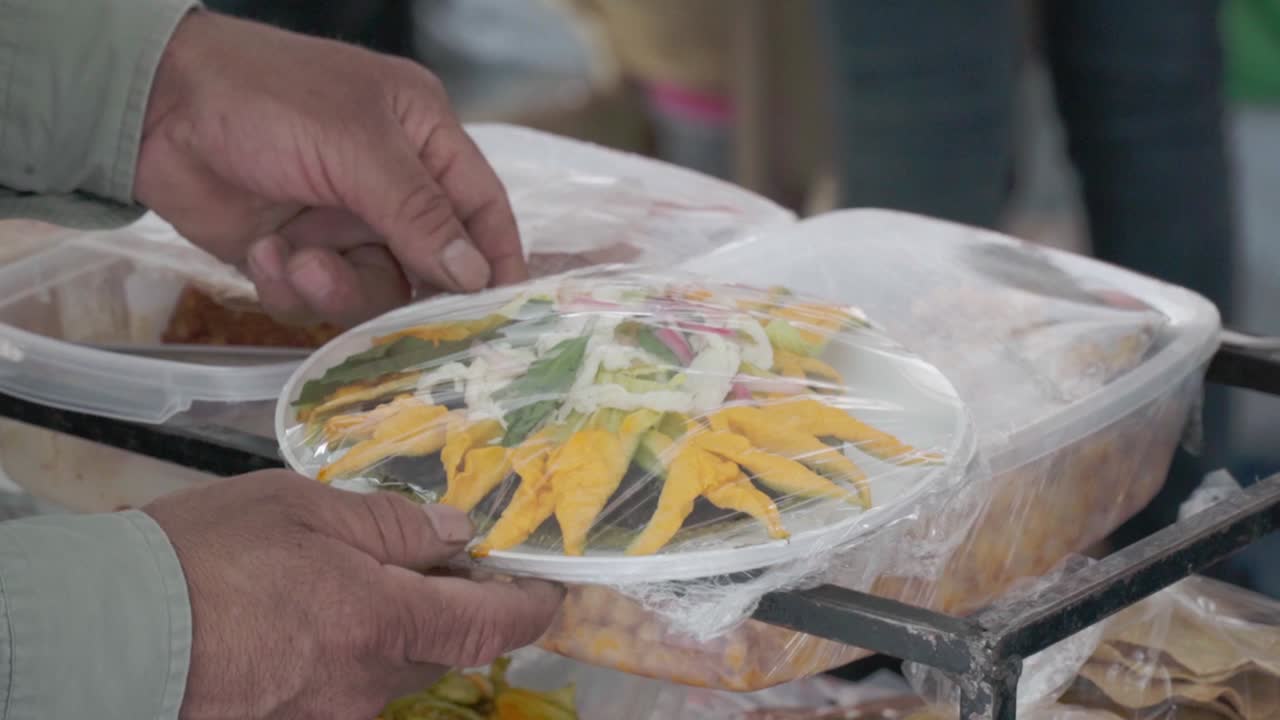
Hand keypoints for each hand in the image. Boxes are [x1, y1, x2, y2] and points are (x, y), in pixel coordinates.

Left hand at [135, 10, 526, 326]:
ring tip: (297, 261)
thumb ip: (420, 214)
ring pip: (373, 291)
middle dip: (405, 290)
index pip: (481, 207)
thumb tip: (476, 276)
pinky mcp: (296, 252)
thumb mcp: (356, 147)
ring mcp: (343, 222)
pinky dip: (289, 285)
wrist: (154, 108)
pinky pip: (316, 297)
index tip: (502, 313)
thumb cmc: (268, 99)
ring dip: (335, 287)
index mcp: (422, 137)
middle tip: (392, 316)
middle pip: (430, 265)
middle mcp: (390, 185)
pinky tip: (261, 252)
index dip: (496, 259)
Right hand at [143, 471, 562, 719]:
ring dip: (396, 631)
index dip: (531, 607)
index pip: (492, 626)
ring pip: (392, 672)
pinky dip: (349, 652)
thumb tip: (455, 531)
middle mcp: (366, 685)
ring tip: (350, 581)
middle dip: (452, 609)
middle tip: (436, 562)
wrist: (102, 637)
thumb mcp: (302, 507)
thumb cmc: (204, 556)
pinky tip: (307, 619)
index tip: (548, 589)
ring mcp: (327, 716)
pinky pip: (344, 690)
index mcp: (383, 623)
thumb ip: (390, 523)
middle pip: (443, 650)